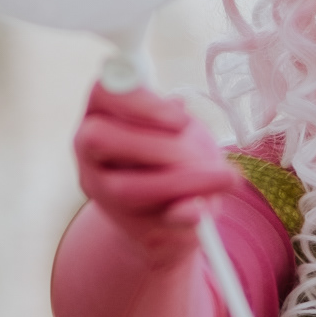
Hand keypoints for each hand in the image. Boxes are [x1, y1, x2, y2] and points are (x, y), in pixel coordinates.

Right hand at [72, 80, 246, 262]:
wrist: (166, 208)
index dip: (139, 100)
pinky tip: (200, 209)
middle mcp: (89, 151)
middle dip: (152, 144)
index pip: (103, 91)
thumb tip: (177, 106)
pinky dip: (180, 216)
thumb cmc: (170, 150)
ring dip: (181, 181)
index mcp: (100, 112)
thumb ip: (170, 115)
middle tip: (194, 151)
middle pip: (97, 139)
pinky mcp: (127, 225)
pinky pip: (150, 223)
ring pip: (126, 188)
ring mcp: (102, 191)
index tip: (182, 117)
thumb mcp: (173, 125)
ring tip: (226, 177)